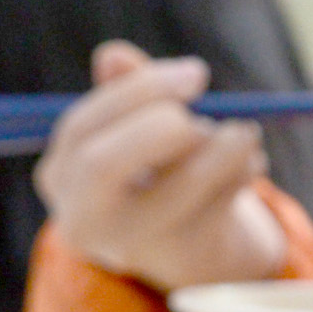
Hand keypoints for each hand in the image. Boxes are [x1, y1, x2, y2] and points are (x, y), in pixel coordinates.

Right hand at [33, 45, 292, 296]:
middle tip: (207, 114)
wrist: (191, 248)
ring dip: (223, 149)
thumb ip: (127, 90)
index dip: (139, 92)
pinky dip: (243, 173)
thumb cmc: (157, 168)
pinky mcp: (181, 257)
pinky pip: (217, 208)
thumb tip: (112, 54)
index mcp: (61, 175)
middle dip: (160, 127)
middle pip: (100, 165)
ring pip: (175, 190)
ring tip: (243, 134)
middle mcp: (82, 217)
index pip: (81, 127)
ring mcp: (129, 246)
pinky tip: (250, 165)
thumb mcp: (137, 128)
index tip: (196, 74)